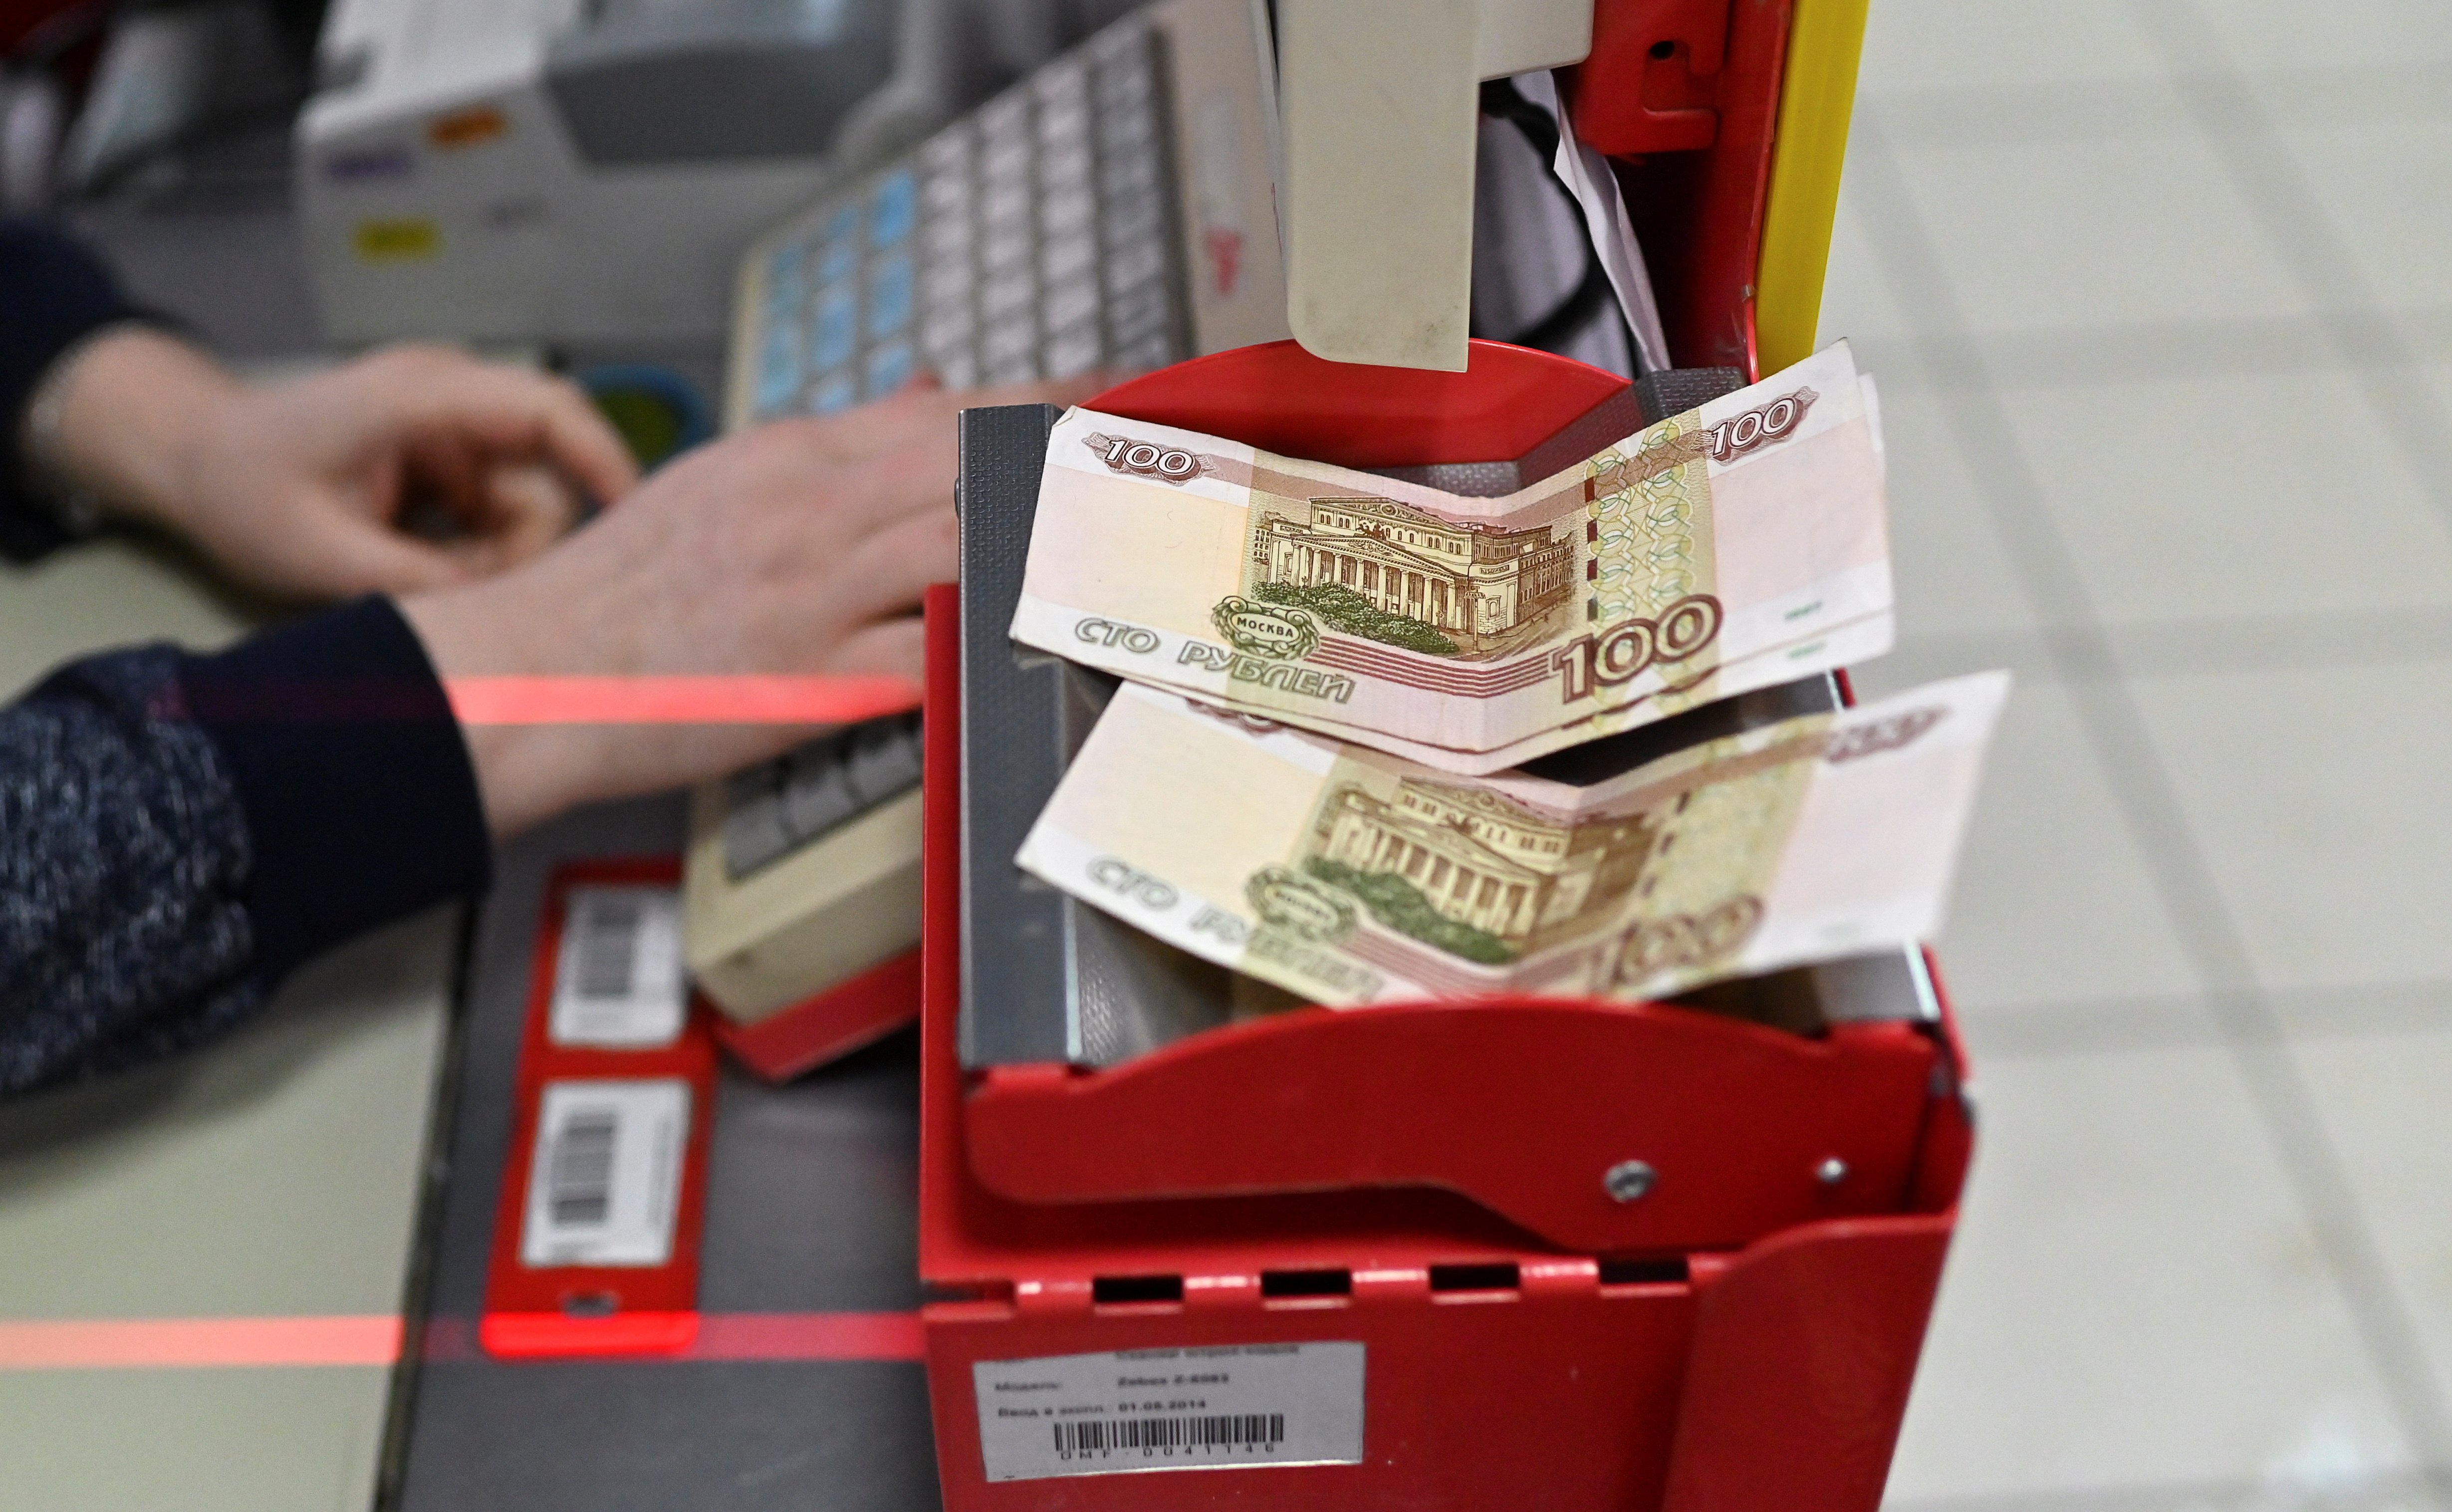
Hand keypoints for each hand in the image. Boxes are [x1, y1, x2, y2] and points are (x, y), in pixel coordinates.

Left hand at [33, 330, 638, 599]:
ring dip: (495, 557)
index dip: (604, 462)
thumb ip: (422, 586)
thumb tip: (507, 622)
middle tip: (455, 590)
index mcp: (421, 396)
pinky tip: (424, 561)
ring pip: (528, 504)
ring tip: (418, 576)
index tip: (636, 524)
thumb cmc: (243, 487)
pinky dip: (479, 551)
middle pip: (546, 476)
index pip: (547, 411)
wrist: (195, 455)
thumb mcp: (322, 554)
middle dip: (522, 548)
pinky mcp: (453, 458)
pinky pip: (501, 513)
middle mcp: (452, 399)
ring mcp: (455, 428)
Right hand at [398, 375, 1103, 836]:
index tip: (1109, 400)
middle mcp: (810, 512)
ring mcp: (813, 593)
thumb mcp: (729, 481)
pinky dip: (984, 639)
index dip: (1040, 405)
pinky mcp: (811, 676)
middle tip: (1148, 469)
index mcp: (792, 459)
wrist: (543, 663)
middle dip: (1066, 463)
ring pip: (958, 540)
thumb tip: (927, 390)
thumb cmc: (630, 585)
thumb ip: (836, 441)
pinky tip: (1044, 635)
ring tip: (1124, 541)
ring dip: (1045, 540)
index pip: (944, 411)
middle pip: (968, 464)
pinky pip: (922, 650)